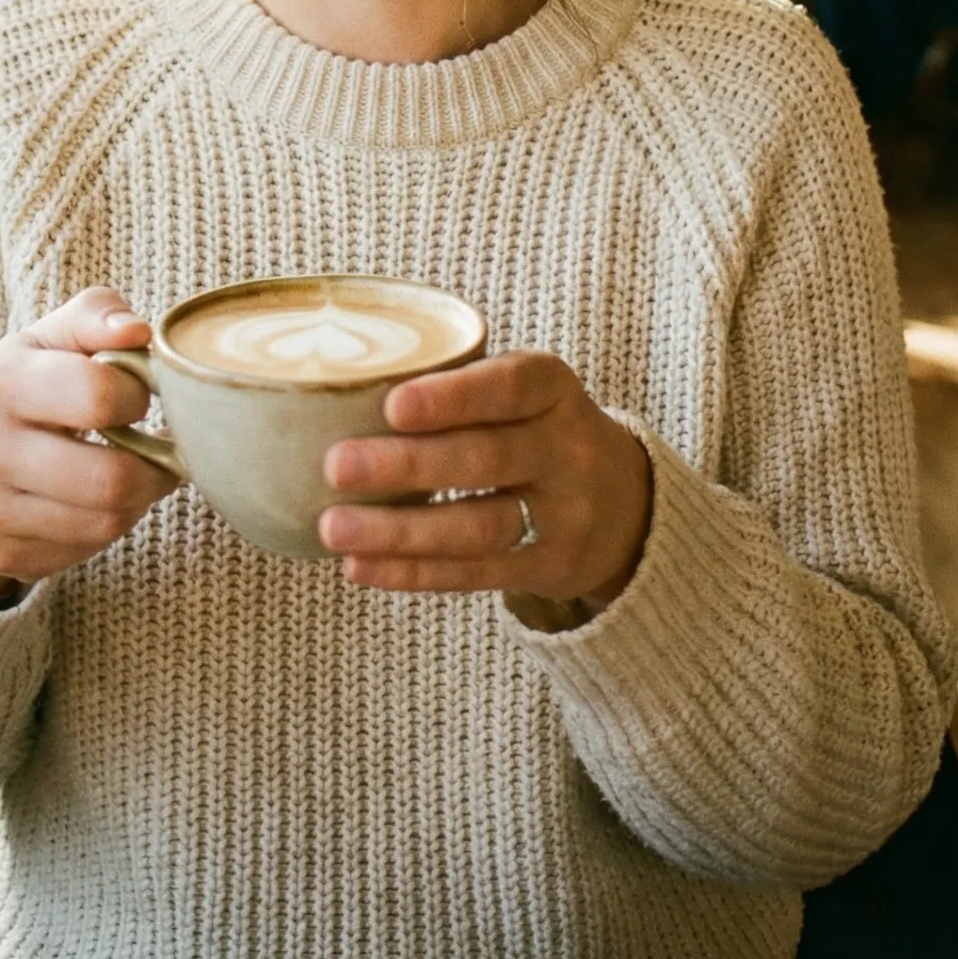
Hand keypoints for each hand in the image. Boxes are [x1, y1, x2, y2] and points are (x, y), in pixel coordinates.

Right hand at [0, 288, 175, 607]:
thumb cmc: (23, 386)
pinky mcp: (0, 554)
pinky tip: (102, 499)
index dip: (138, 396)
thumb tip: (138, 331)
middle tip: (164, 448)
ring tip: (140, 471)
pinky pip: (87, 550)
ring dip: (140, 497)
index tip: (141, 396)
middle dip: (155, 465)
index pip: (97, 396)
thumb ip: (98, 316)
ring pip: (106, 521)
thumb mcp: (50, 338)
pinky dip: (110, 525)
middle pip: (110, 479)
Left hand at [319, 351, 652, 619]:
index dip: (454, 396)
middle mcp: (567, 448)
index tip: (393, 403)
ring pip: (478, 527)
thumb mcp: (522, 389)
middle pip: (486, 459)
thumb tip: (336, 385)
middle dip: (407, 464)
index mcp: (553, 387)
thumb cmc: (535, 426)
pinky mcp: (550, 568)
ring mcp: (564, 515)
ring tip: (334, 528)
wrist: (623, 501)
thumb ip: (456, 383)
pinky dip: (413, 573)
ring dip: (400, 531)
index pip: (510, 386)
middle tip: (335, 465)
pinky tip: (359, 567)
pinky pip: (476, 575)